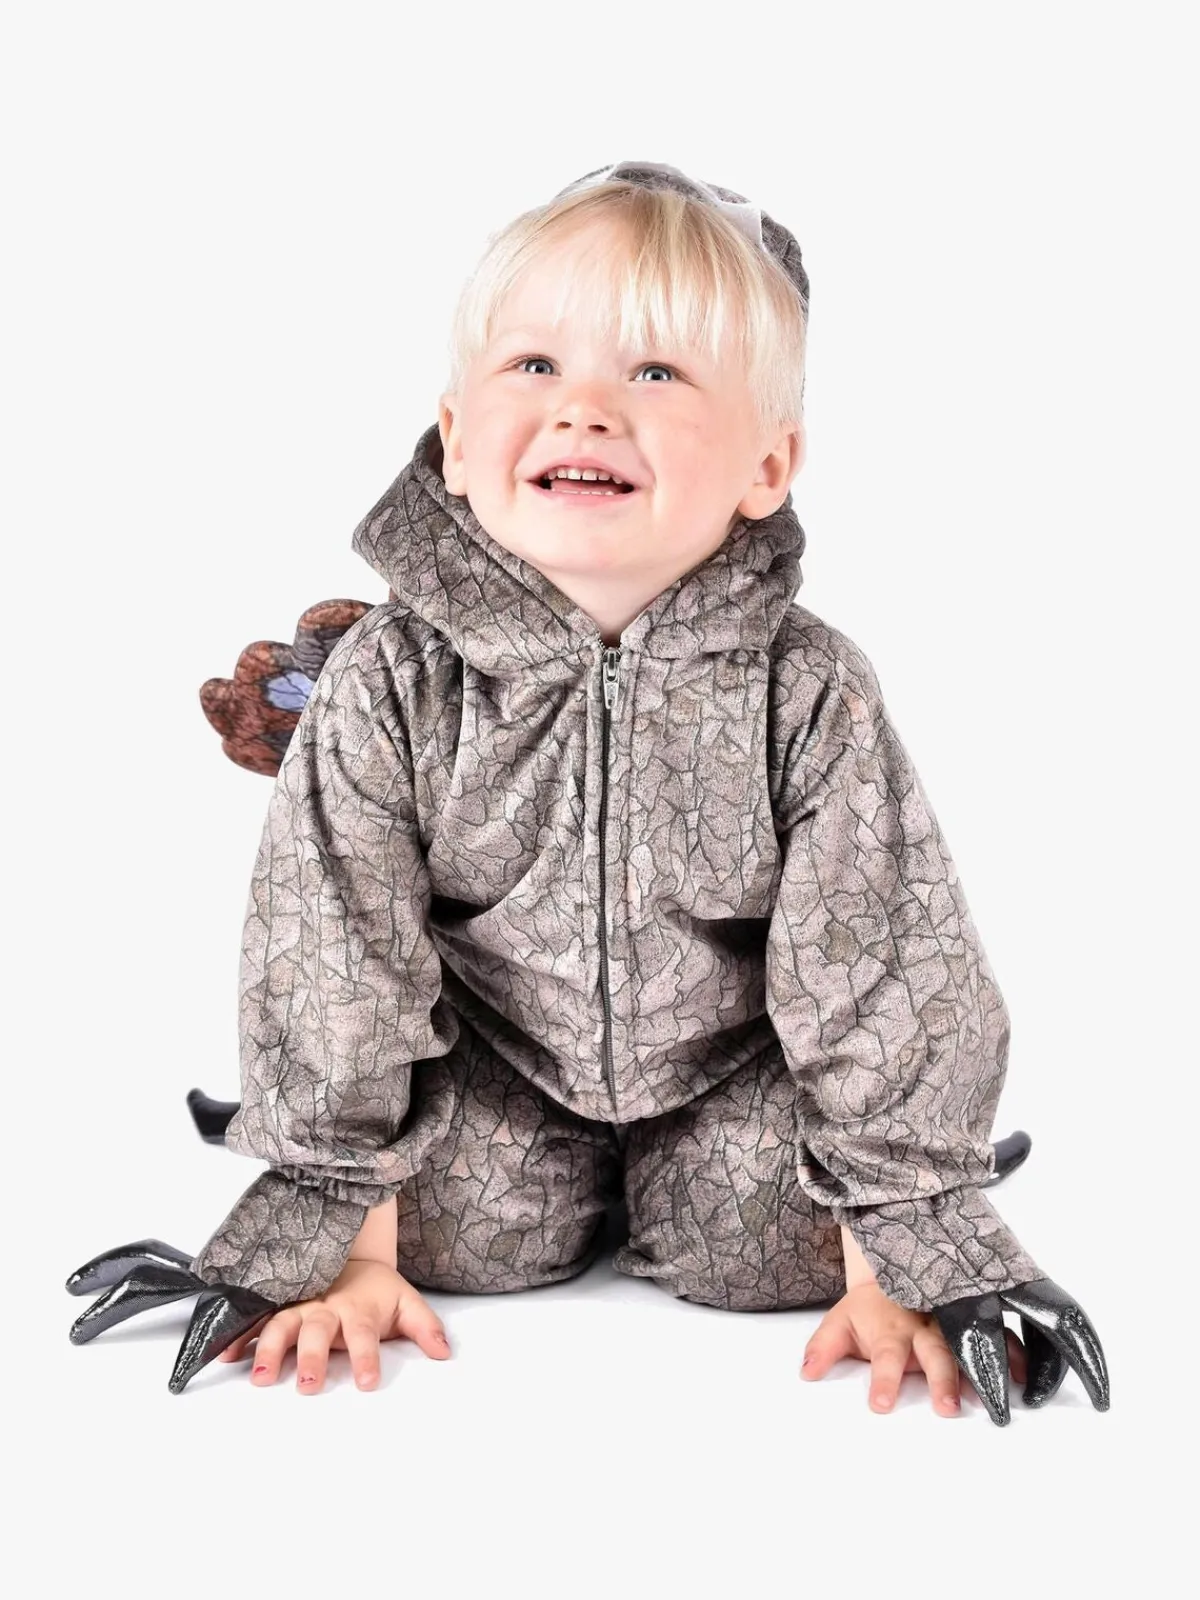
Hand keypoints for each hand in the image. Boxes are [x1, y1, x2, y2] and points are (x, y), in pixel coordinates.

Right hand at [216, 1257, 450, 1392]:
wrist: (349, 1248)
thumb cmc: (377, 1288)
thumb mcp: (406, 1302)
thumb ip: (425, 1327)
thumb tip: (445, 1353)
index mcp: (357, 1310)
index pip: (364, 1335)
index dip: (366, 1357)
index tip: (369, 1382)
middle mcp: (325, 1308)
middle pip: (318, 1332)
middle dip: (312, 1358)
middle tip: (309, 1385)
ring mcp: (298, 1306)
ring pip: (281, 1325)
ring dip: (270, 1350)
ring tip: (261, 1376)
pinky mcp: (279, 1307)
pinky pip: (256, 1321)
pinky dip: (240, 1337)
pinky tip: (226, 1355)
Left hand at [800, 1282, 1026, 1418]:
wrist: (892, 1266)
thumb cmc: (867, 1308)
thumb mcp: (838, 1322)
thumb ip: (823, 1349)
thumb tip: (805, 1374)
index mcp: (890, 1329)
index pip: (884, 1358)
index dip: (882, 1380)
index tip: (879, 1405)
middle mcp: (923, 1325)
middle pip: (934, 1354)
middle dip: (941, 1381)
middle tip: (947, 1410)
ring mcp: (949, 1320)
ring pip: (969, 1342)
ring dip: (983, 1368)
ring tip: (997, 1394)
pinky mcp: (971, 1318)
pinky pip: (996, 1333)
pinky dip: (1013, 1351)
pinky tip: (1025, 1373)